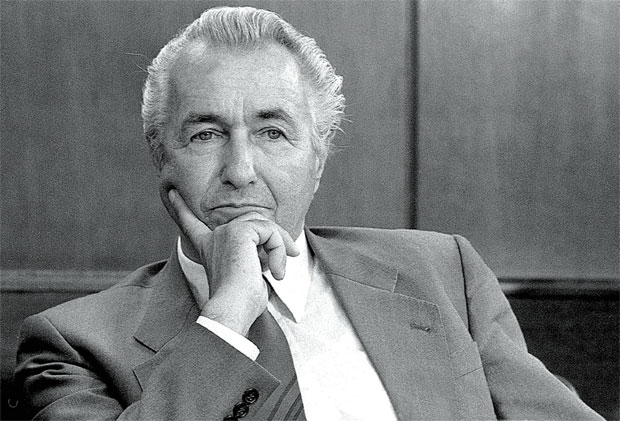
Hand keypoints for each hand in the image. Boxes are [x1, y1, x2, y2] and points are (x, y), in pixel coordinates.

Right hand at [165, 189, 298, 335]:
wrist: (232, 309)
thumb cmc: (242, 302)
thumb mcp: (248, 276)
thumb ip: (255, 258)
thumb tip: (283, 250)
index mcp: (208, 247)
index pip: (193, 223)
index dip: (181, 208)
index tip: (171, 192)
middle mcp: (214, 237)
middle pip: (253, 223)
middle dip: (275, 239)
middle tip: (292, 254)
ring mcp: (226, 231)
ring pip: (265, 227)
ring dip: (279, 247)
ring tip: (278, 271)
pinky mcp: (240, 232)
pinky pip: (270, 232)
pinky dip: (279, 251)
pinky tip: (276, 271)